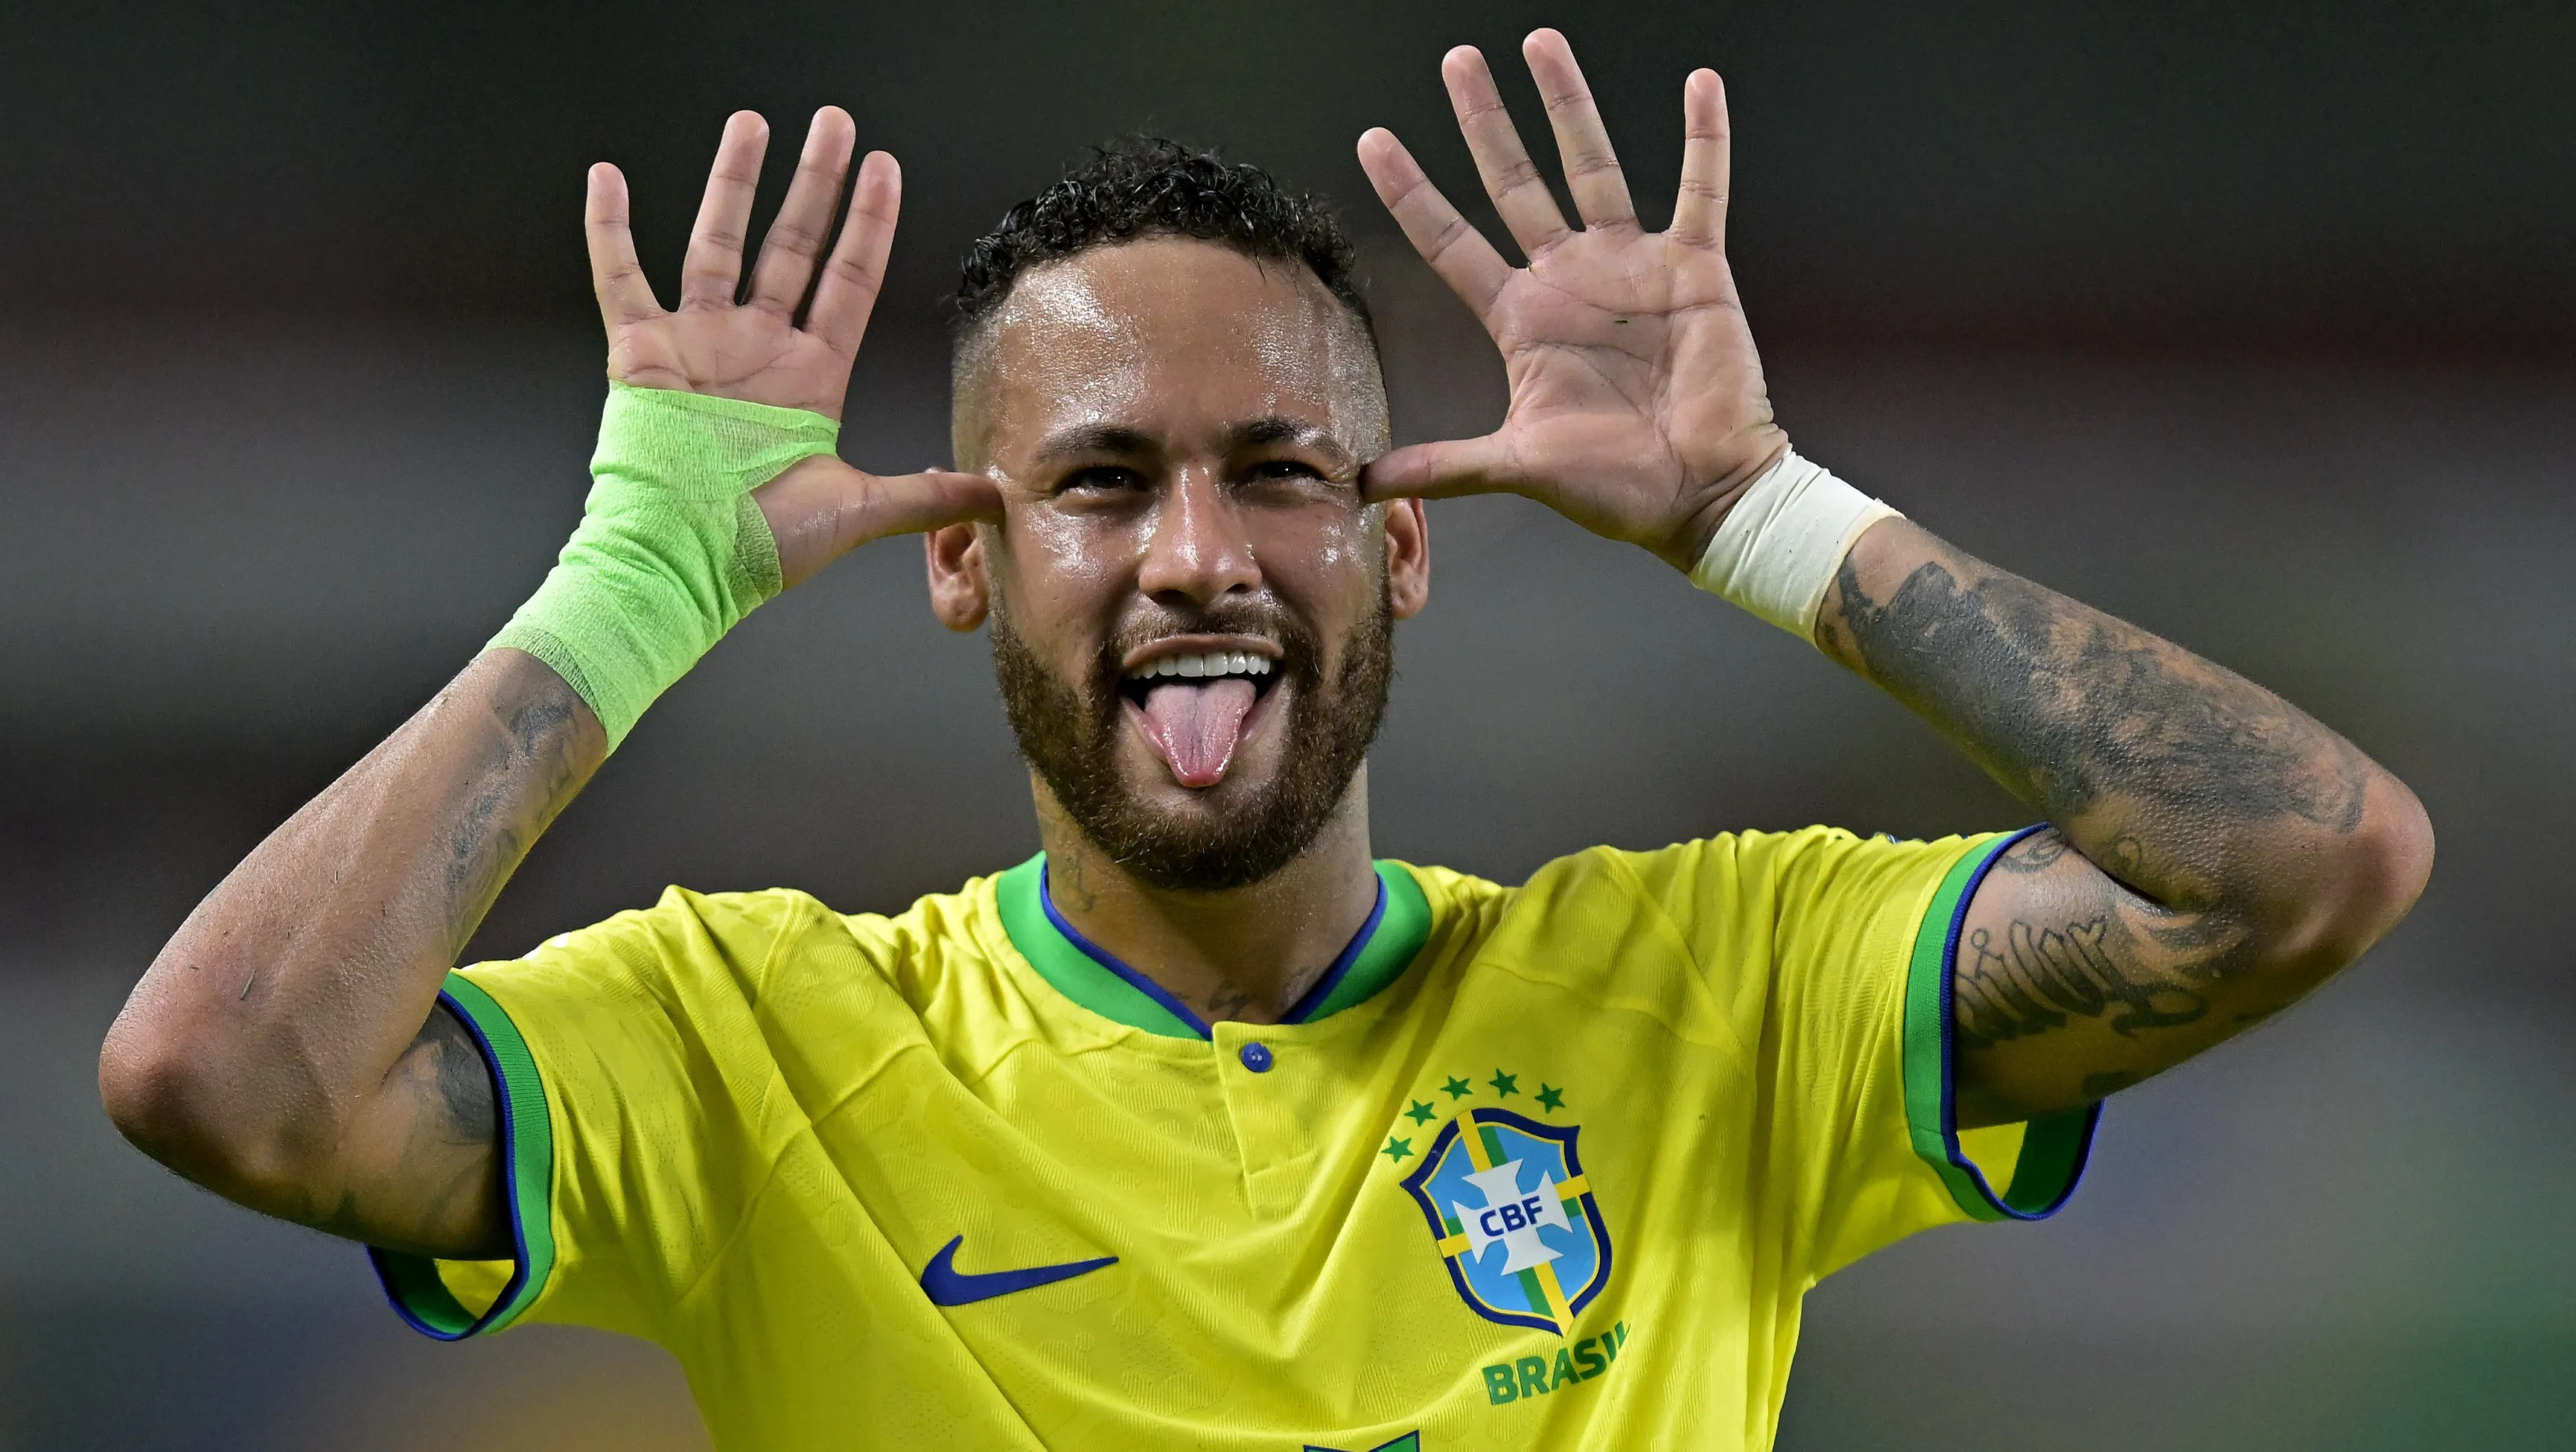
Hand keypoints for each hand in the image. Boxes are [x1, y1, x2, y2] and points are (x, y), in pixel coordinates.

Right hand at [586, 109, 998, 587]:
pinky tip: (606, 175)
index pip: (850, 279)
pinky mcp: (643, 354)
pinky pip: (620, 276)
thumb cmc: (762, 544)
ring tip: (753, 124)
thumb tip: (999, 497)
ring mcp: (700, 344)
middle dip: (815, 183)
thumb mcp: (863, 510)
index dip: (869, 224)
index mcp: (809, 377)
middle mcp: (757, 349)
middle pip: (793, 246)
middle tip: (835, 123)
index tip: (886, 169)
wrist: (685, 564)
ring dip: (734, 183)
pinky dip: (608, 227)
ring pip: (718, 243)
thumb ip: (930, 495)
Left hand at [1356, 30, 1789, 572]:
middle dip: (1484, 122)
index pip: (1451, 242)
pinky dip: (1703, 138)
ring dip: (1569, 105)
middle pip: (1514, 183)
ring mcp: (1631, 268)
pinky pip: (1701, 190)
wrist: (1702, 495)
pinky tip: (1701, 84)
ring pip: (1593, 165)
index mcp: (1523, 319)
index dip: (1412, 193)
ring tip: (1541, 42)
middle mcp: (1570, 280)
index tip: (1373, 140)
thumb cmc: (1616, 487)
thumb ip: (1443, 466)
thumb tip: (1362, 482)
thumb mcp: (1517, 467)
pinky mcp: (1694, 269)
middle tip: (1457, 61)